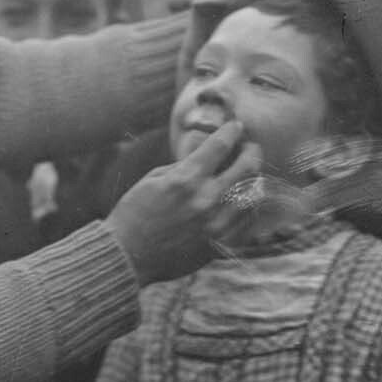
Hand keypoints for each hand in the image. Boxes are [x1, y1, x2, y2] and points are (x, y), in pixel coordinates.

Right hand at [105, 121, 262, 285]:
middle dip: (251, 151)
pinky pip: (248, 221)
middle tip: (250, 148)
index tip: (235, 126)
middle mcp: (206, 200)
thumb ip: (184, 165)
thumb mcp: (153, 179)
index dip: (231, 131)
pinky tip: (242, 201)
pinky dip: (248, 207)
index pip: (220, 145)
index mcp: (185, 180)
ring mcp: (217, 224)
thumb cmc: (135, 212)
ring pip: (254, 195)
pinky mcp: (221, 243)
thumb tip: (207, 153)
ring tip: (248, 174)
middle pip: (247, 167)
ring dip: (254, 179)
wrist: (128, 255)